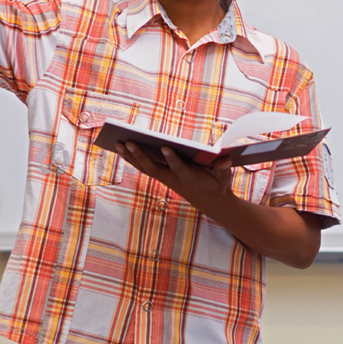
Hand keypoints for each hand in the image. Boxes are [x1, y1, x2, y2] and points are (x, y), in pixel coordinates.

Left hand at [117, 142, 232, 209]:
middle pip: (154, 168)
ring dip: (131, 157)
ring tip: (118, 143)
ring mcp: (166, 179)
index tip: (166, 147)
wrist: (211, 202)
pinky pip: (144, 168)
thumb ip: (223, 168)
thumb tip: (225, 159)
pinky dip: (132, 159)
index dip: (172, 159)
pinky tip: (122, 149)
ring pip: (145, 168)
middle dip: (140, 155)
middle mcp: (174, 179)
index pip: (179, 168)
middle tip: (127, 142)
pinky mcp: (162, 177)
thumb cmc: (218, 184)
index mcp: (190, 177)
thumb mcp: (225, 177)